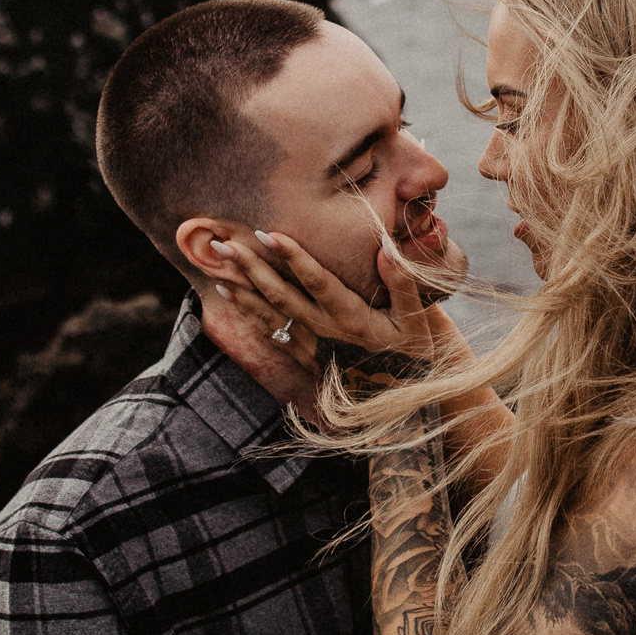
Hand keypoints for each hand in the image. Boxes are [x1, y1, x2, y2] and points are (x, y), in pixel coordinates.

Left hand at [218, 234, 448, 381]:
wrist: (402, 399)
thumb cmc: (413, 352)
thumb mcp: (418, 320)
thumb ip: (402, 283)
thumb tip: (388, 249)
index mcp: (352, 318)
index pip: (318, 282)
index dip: (294, 258)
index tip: (270, 234)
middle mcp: (326, 331)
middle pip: (282, 296)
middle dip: (252, 269)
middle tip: (225, 244)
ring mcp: (312, 345)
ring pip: (270, 313)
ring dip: (242, 287)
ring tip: (217, 263)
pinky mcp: (305, 357)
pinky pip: (270, 333)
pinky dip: (247, 312)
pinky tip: (229, 293)